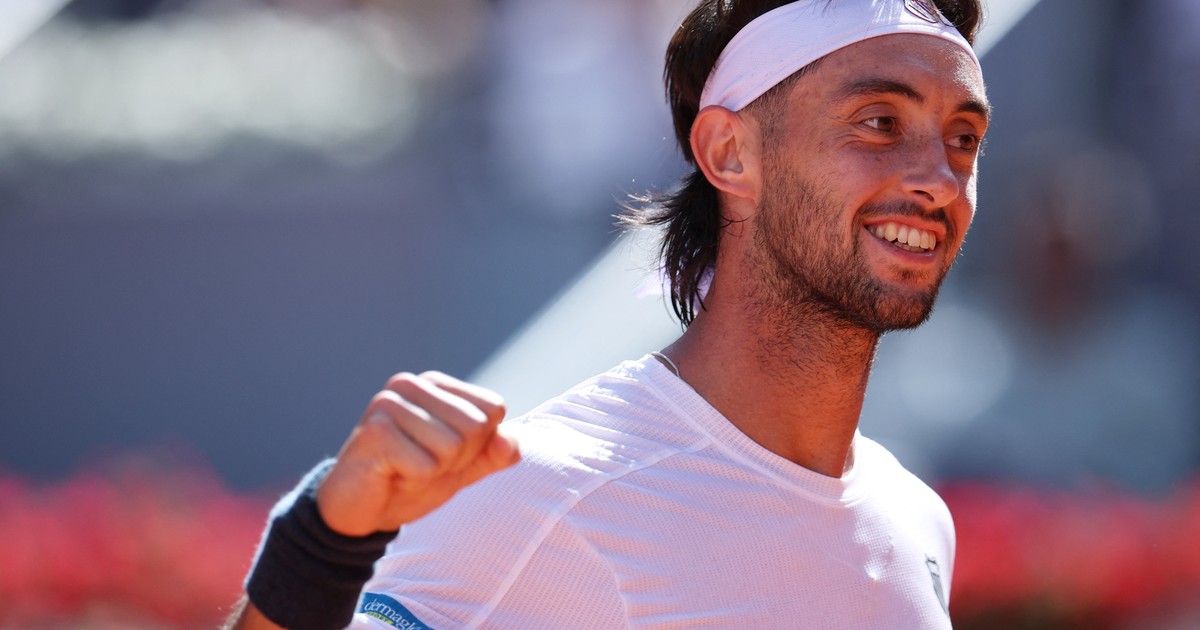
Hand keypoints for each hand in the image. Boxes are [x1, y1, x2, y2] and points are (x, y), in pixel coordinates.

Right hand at [315, 371, 519, 536]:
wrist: (361, 511)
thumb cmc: (412, 479)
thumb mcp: (464, 467)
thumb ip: (494, 453)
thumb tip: (512, 443)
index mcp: (436, 383)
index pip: (493, 409)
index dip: (478, 444)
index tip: (445, 454)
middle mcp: (411, 384)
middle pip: (475, 426)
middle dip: (457, 459)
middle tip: (422, 464)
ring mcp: (390, 404)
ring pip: (452, 447)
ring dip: (434, 471)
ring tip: (405, 469)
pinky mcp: (375, 432)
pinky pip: (426, 466)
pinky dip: (414, 481)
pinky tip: (391, 475)